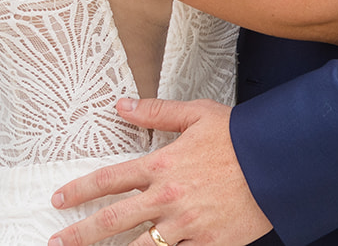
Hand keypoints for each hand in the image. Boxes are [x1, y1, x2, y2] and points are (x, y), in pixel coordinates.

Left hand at [48, 98, 271, 245]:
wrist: (280, 162)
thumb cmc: (241, 136)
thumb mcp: (200, 115)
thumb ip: (158, 112)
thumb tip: (122, 105)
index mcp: (164, 164)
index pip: (110, 179)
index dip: (80, 190)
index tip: (60, 198)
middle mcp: (168, 196)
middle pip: (113, 219)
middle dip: (80, 233)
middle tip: (57, 241)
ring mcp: (186, 223)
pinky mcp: (206, 242)